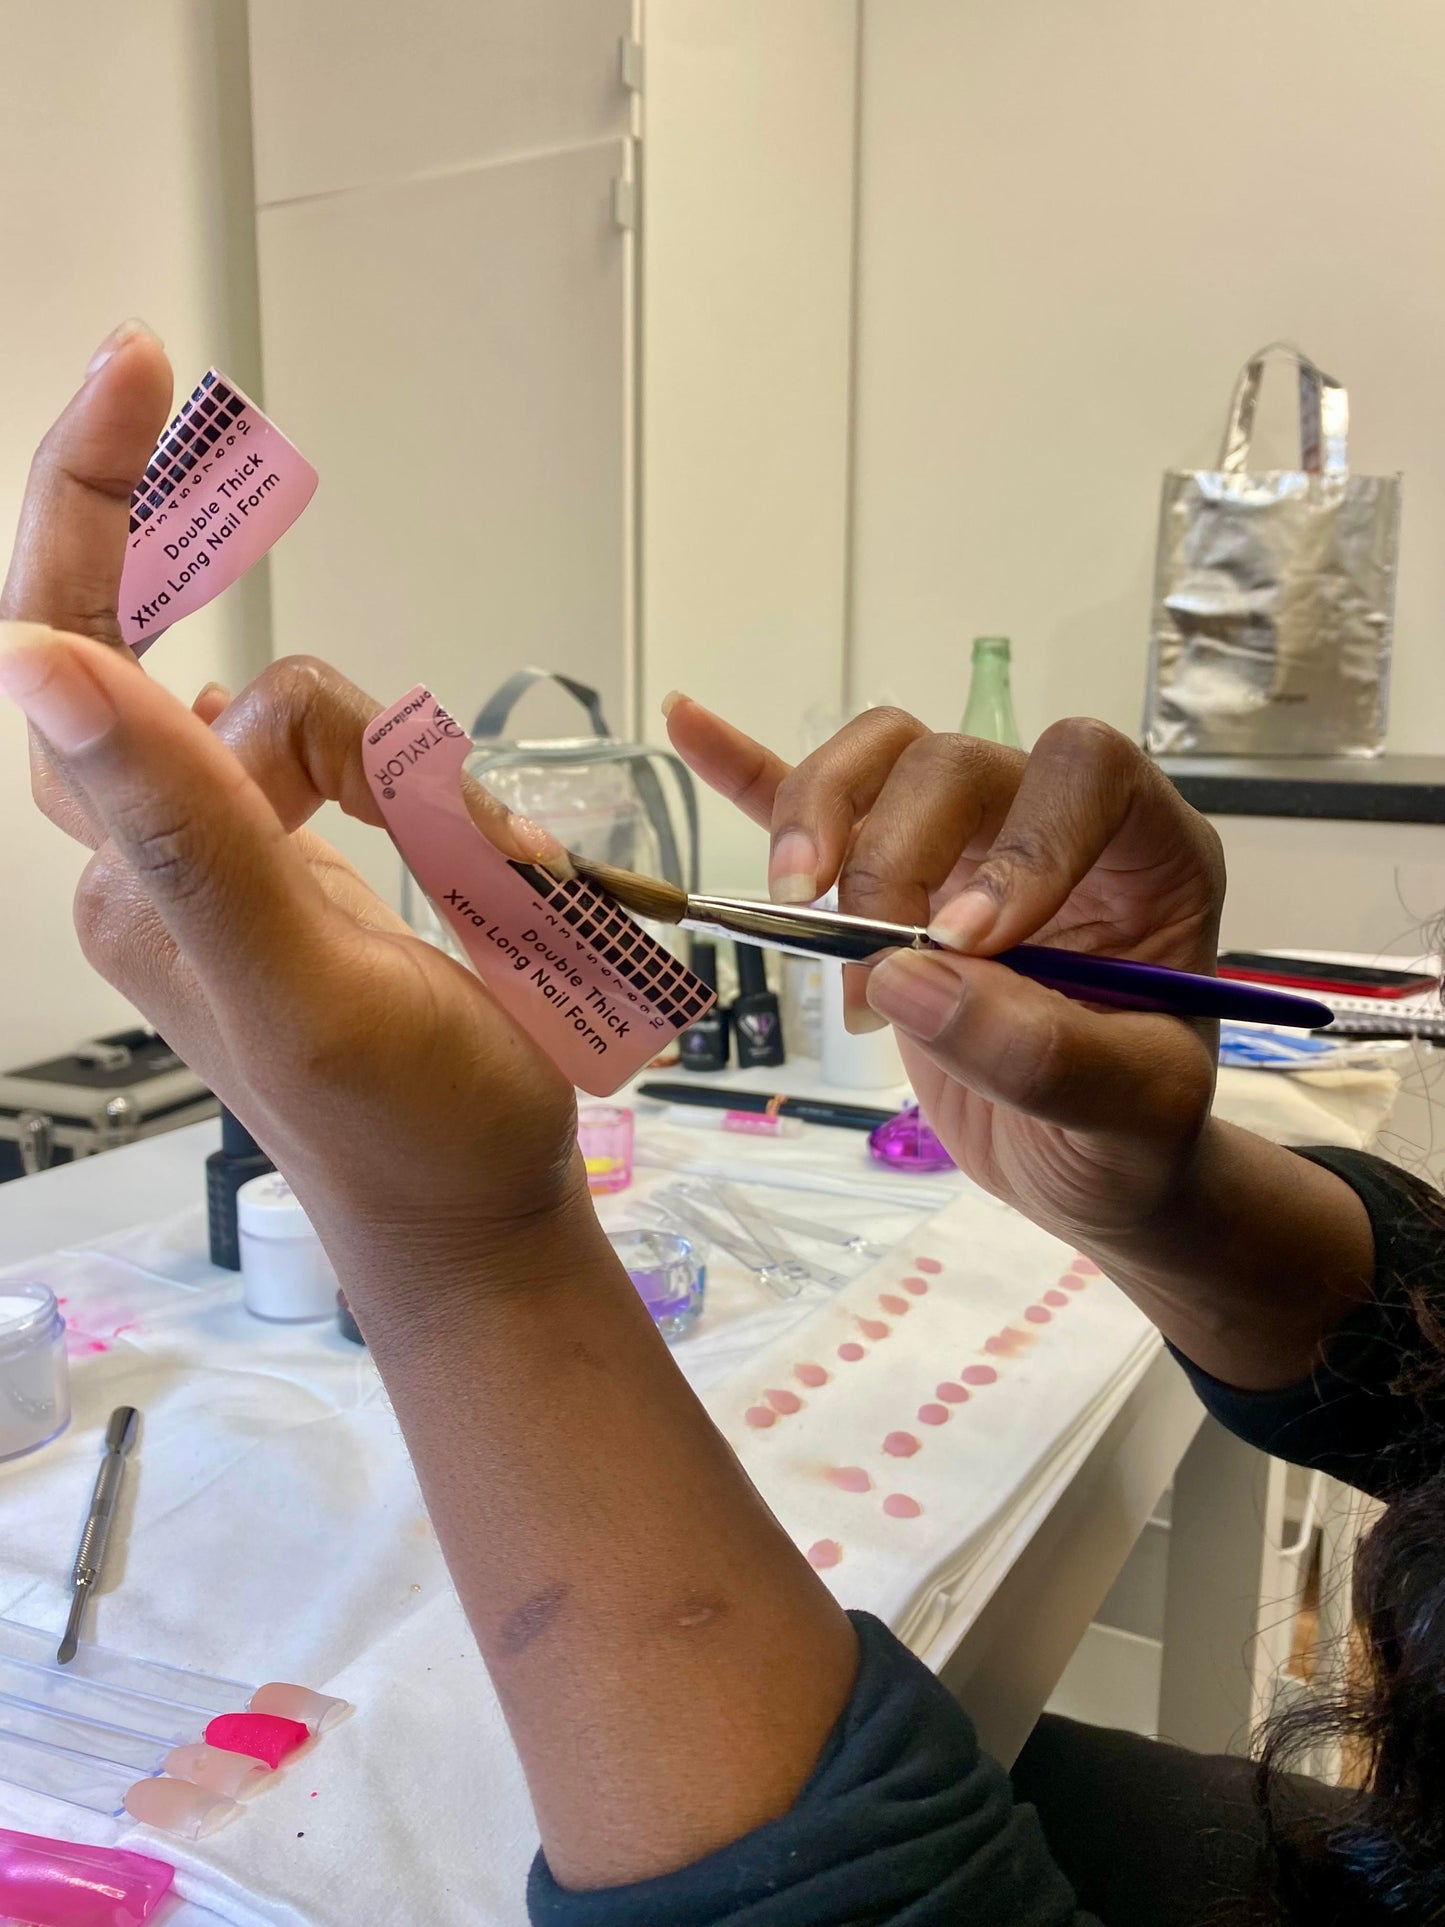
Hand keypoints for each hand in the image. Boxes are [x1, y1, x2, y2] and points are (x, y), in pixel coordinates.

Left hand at [1, 324, 586, 1280]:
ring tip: (483, 869)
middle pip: (157, 644)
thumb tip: (41, 668)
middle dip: (188, 546)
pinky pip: (358, 768)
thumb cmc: (407, 1127)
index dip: (87, 497)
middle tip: (180, 405)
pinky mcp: (310, 872)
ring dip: (403, 764)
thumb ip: (184, 830)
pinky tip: (474, 862)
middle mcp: (164, 857)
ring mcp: (240, 861)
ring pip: (302, 711)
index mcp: (135, 874)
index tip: (138, 373)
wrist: (480, 1213)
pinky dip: (431, 796)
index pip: (66, 646)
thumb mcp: (298, 980)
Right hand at [666, 699, 1225, 1250]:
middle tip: (867, 976)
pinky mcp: (888, 882)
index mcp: (1144, 857)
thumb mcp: (1128, 1114)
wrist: (1082, 1164)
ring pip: (886, 758)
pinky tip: (689, 725)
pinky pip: (819, 805)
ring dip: (823, 814)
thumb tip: (910, 974)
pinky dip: (752, 771)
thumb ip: (1041, 1050)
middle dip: (893, 856)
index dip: (1023, 839)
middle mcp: (1051, 825)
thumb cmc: (1128, 1136)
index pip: (1086, 775)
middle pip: (956, 764)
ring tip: (793, 902)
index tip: (967, 942)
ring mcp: (963, 842)